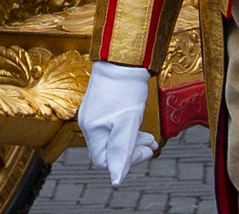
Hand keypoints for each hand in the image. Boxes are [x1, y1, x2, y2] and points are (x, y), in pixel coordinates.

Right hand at [78, 61, 156, 185]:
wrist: (123, 59)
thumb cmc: (126, 88)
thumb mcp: (128, 123)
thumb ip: (122, 152)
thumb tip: (116, 179)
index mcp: (92, 130)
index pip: (105, 161)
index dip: (126, 162)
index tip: (146, 152)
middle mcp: (88, 124)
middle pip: (108, 151)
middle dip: (132, 152)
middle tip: (151, 145)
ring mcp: (92, 114)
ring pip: (111, 139)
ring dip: (132, 141)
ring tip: (150, 138)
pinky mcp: (99, 106)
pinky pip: (111, 127)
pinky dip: (126, 130)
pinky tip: (138, 126)